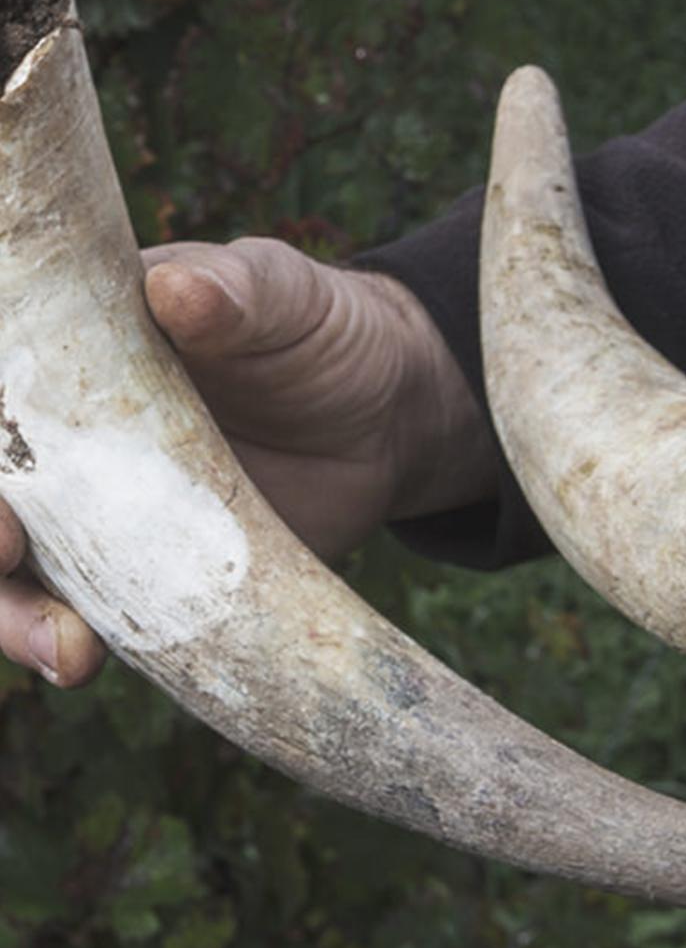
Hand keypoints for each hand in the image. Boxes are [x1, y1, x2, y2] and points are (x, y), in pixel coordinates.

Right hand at [0, 238, 494, 688]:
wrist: (385, 419)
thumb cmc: (318, 330)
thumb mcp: (285, 294)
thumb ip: (235, 289)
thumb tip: (178, 287)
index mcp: (69, 346)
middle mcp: (59, 434)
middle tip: (4, 553)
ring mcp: (90, 511)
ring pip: (11, 569)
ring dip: (9, 613)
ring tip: (65, 648)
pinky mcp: (133, 576)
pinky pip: (79, 615)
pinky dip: (66, 643)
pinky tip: (84, 660)